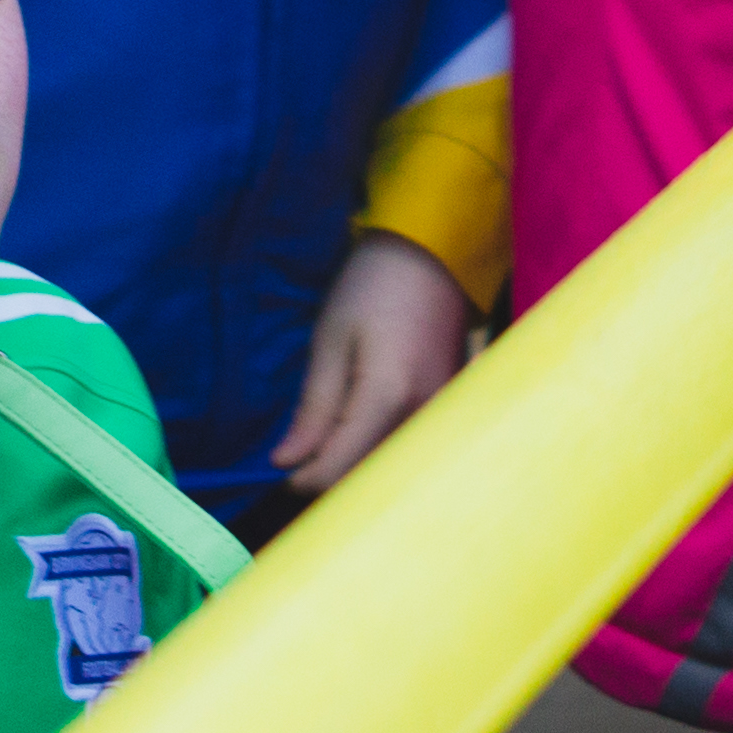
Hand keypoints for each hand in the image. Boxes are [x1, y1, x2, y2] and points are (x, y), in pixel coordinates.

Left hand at [272, 229, 475, 490]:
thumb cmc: (373, 287)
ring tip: (330, 441)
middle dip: (330, 477)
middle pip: (369, 476)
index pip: (339, 469)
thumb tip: (286, 462)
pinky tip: (363, 431)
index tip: (282, 466)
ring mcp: (442, 412)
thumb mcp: (330, 341)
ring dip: (357, 465)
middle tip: (303, 455)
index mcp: (387, 397)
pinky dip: (382, 449)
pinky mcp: (450, 406)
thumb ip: (313, 408)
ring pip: (392, 464)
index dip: (303, 479)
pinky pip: (411, 445)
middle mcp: (422, 415)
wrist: (433, 253)